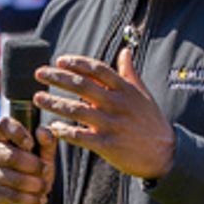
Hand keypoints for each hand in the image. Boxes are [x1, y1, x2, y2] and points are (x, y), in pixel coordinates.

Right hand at [0, 115, 57, 203]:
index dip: (18, 133)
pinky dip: (27, 199)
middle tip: (47, 171)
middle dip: (33, 166)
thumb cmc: (35, 165)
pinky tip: (38, 200)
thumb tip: (42, 131)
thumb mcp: (45, 153)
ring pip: (10, 178)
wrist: (26, 193)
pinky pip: (8, 195)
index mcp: (3, 134)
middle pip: (10, 156)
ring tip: (45, 188)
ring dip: (33, 185)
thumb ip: (47, 141)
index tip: (31, 144)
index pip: (3, 124)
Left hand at [34, 48, 174, 180]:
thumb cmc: (151, 121)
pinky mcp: (107, 145)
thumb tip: (126, 51)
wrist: (165, 152)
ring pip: (77, 110)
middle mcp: (117, 104)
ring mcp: (112, 125)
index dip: (77, 63)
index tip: (60, 60)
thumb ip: (130, 72)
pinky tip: (52, 127)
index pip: (97, 69)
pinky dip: (64, 131)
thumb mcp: (143, 94)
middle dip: (58, 78)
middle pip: (82, 86)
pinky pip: (80, 136)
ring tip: (38, 98)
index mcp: (125, 89)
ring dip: (54, 103)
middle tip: (39, 73)